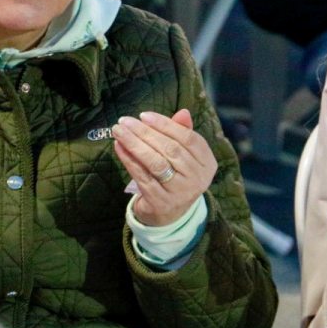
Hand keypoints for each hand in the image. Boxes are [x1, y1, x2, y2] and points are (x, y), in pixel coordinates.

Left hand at [112, 109, 216, 226]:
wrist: (169, 214)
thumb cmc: (176, 176)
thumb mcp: (184, 155)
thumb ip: (182, 132)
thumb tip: (183, 112)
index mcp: (207, 162)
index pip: (188, 138)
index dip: (165, 124)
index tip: (144, 115)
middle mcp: (197, 178)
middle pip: (170, 149)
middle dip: (145, 132)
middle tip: (125, 121)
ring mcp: (180, 192)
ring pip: (156, 162)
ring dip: (134, 144)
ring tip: (119, 131)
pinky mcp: (161, 202)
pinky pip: (142, 176)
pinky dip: (129, 160)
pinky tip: (119, 147)